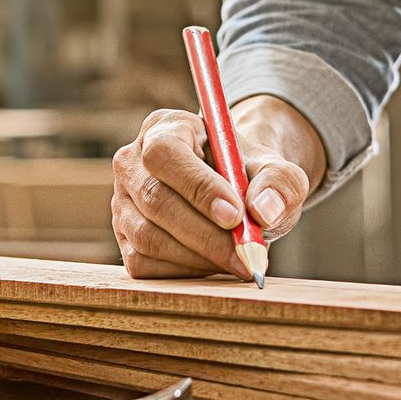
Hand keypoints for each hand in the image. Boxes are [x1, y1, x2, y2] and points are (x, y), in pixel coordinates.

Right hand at [111, 95, 325, 278]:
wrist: (234, 195)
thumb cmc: (249, 177)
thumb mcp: (276, 171)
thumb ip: (279, 183)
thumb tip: (263, 211)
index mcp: (164, 128)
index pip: (166, 154)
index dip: (198, 187)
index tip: (236, 216)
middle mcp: (132, 162)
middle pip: (156, 201)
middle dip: (206, 235)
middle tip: (247, 255)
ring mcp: (121, 202)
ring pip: (149, 238)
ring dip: (199, 257)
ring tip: (238, 259)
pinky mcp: (123, 238)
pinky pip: (145, 264)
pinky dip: (184, 271)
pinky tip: (213, 263)